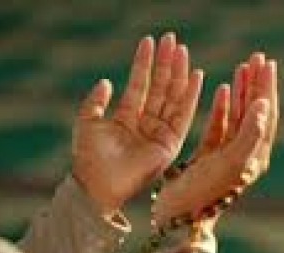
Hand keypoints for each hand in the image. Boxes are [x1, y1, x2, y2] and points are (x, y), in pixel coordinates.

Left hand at [72, 33, 202, 214]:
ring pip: (173, 97)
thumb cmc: (89, 156)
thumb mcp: (87, 121)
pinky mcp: (171, 144)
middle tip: (171, 39)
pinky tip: (196, 76)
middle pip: (160, 88)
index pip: (140, 85)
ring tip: (182, 50)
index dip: (144, 64)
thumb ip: (95, 101)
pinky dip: (191, 96)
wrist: (98, 182)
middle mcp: (146, 124)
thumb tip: (106, 81)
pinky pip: (184, 116)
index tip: (149, 41)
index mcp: (127, 118)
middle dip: (165, 64)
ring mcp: (160, 133)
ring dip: (178, 74)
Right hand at [154, 53, 278, 227]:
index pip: (266, 115)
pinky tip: (222, 90)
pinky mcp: (208, 157)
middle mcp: (244, 155)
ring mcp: (226, 155)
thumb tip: (264, 104)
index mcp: (255, 157)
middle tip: (257, 58)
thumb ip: (249, 133)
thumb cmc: (205, 191)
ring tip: (242, 67)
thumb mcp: (231, 162)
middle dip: (257, 84)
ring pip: (237, 116)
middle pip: (255, 112)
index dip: (267, 89)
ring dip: (241, 91)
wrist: (178, 216)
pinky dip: (221, 108)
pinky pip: (219, 127)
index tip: (267, 64)